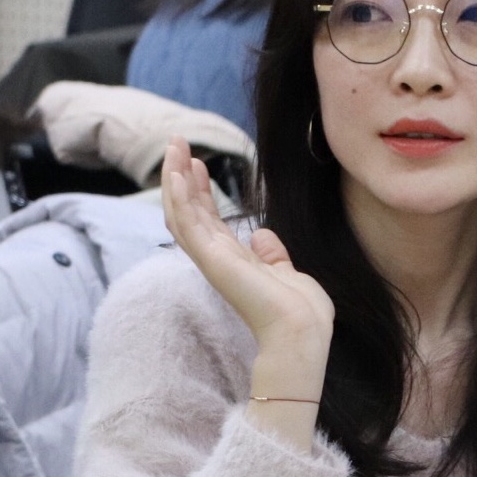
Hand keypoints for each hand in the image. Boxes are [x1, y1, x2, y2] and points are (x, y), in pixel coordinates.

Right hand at [160, 137, 333, 447]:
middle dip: (181, 177)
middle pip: (190, 211)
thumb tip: (263, 234)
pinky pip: (188, 224)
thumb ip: (272, 255)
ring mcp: (212, 259)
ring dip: (175, 179)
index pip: (209, 220)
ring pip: (182, 213)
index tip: (198, 164)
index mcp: (235, 261)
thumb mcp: (288, 272)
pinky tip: (176, 173)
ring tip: (174, 146)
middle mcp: (218, 258)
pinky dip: (179, 197)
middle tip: (177, 144)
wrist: (302, 331)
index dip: (201, 191)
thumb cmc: (300, 312)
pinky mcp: (212, 259)